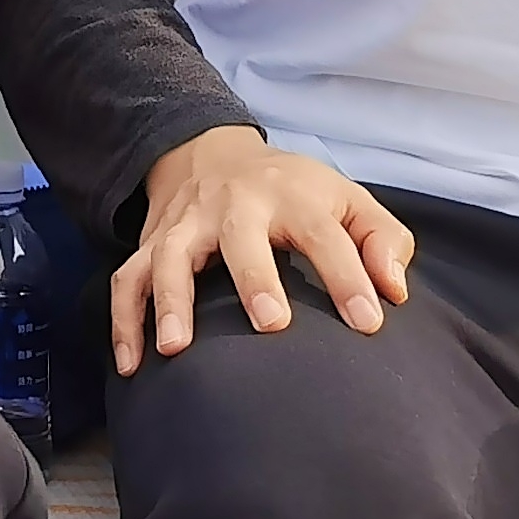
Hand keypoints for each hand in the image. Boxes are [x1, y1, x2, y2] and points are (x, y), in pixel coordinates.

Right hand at [112, 123, 414, 369]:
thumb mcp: (346, 198)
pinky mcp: (152, 243)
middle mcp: (235, 206)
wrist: (211, 153)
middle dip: (254, 278)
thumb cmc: (293, 192)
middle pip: (240, 237)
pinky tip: (130, 366)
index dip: (348, 277)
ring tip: (175, 349)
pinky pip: (128, 279)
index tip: (368, 323)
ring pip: (170, 256)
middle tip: (270, 325)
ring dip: (170, 299)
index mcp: (292, 197)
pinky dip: (123, 320)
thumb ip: (382, 240)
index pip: (325, 236)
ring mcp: (187, 224)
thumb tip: (395, 292)